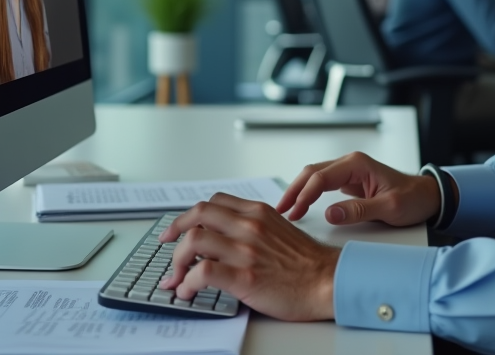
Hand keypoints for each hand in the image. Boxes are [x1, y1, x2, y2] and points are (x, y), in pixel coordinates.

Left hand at [157, 193, 339, 321]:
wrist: (327, 281)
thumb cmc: (307, 262)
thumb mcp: (280, 230)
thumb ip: (254, 227)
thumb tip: (224, 238)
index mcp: (258, 212)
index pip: (214, 202)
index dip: (190, 216)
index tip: (179, 229)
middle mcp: (250, 226)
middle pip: (197, 214)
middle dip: (174, 232)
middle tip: (167, 247)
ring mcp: (246, 250)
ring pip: (193, 240)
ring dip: (176, 261)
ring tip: (176, 278)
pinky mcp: (244, 277)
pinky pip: (201, 272)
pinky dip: (187, 282)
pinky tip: (188, 292)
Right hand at [276, 150, 441, 226]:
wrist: (427, 197)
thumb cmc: (413, 199)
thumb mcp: (389, 208)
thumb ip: (359, 211)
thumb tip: (330, 215)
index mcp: (357, 164)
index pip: (321, 177)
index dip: (304, 196)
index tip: (294, 214)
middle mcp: (350, 163)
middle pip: (312, 172)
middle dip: (293, 191)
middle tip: (279, 211)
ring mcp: (349, 171)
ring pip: (315, 177)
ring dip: (299, 192)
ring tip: (286, 210)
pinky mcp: (350, 182)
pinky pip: (323, 184)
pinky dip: (309, 194)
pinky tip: (301, 206)